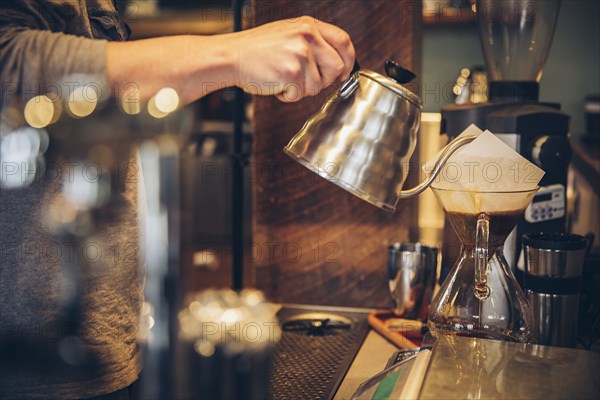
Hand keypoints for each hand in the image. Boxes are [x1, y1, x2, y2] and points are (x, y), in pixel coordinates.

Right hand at [225, 16, 355, 101]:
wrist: (232, 56)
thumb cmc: (257, 49)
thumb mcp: (289, 34)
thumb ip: (313, 43)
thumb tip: (337, 64)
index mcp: (308, 25)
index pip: (344, 41)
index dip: (348, 60)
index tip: (343, 72)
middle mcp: (307, 37)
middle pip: (336, 67)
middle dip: (325, 81)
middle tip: (305, 81)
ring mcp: (300, 54)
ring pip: (317, 86)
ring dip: (301, 89)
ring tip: (282, 78)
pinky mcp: (292, 72)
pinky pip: (300, 95)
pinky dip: (288, 96)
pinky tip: (275, 84)